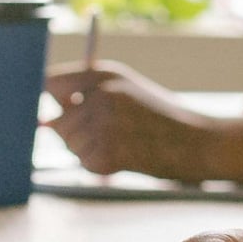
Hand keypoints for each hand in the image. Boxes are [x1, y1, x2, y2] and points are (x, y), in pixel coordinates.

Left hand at [46, 64, 224, 179]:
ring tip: (121, 145)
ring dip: (88, 152)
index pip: (48, 82)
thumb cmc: (161, 117)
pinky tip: (125, 159)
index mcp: (104, 74)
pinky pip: (85, 164)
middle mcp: (101, 95)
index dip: (44, 100)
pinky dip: (101, 167)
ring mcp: (105, 124)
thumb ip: (86, 98)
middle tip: (104, 137)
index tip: (47, 112)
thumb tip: (42, 121)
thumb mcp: (126, 91)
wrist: (200, 140)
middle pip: (56, 121)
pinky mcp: (110, 152)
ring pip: (70, 145)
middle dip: (72, 135)